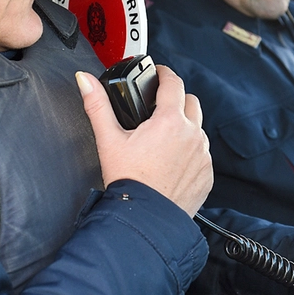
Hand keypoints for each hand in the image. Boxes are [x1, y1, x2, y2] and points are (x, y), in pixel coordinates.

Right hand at [77, 65, 212, 215]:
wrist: (145, 220)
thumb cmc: (129, 182)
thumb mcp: (108, 141)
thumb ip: (98, 106)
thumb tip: (85, 81)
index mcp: (169, 121)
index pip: (173, 83)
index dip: (164, 74)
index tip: (159, 74)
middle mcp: (191, 135)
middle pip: (191, 102)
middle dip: (176, 100)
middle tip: (159, 108)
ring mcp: (202, 155)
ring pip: (198, 128)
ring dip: (185, 127)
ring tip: (164, 139)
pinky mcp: (207, 174)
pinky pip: (203, 154)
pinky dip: (191, 152)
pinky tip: (172, 162)